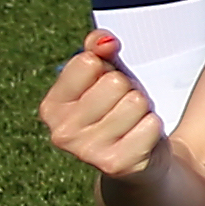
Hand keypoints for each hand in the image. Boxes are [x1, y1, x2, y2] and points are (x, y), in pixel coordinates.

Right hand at [37, 30, 164, 176]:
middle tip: (124, 106)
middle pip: (114, 82)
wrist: (138, 158)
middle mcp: (62, 132)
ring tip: (133, 122)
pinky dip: (153, 127)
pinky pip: (151, 125)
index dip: (106, 67)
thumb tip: (104, 41)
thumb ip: (99, 49)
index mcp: (52, 106)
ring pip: (135, 102)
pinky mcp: (117, 164)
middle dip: (128, 89)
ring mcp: (87, 152)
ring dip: (143, 108)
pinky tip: (141, 137)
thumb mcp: (107, 74)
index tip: (105, 84)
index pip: (88, 62)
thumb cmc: (119, 109)